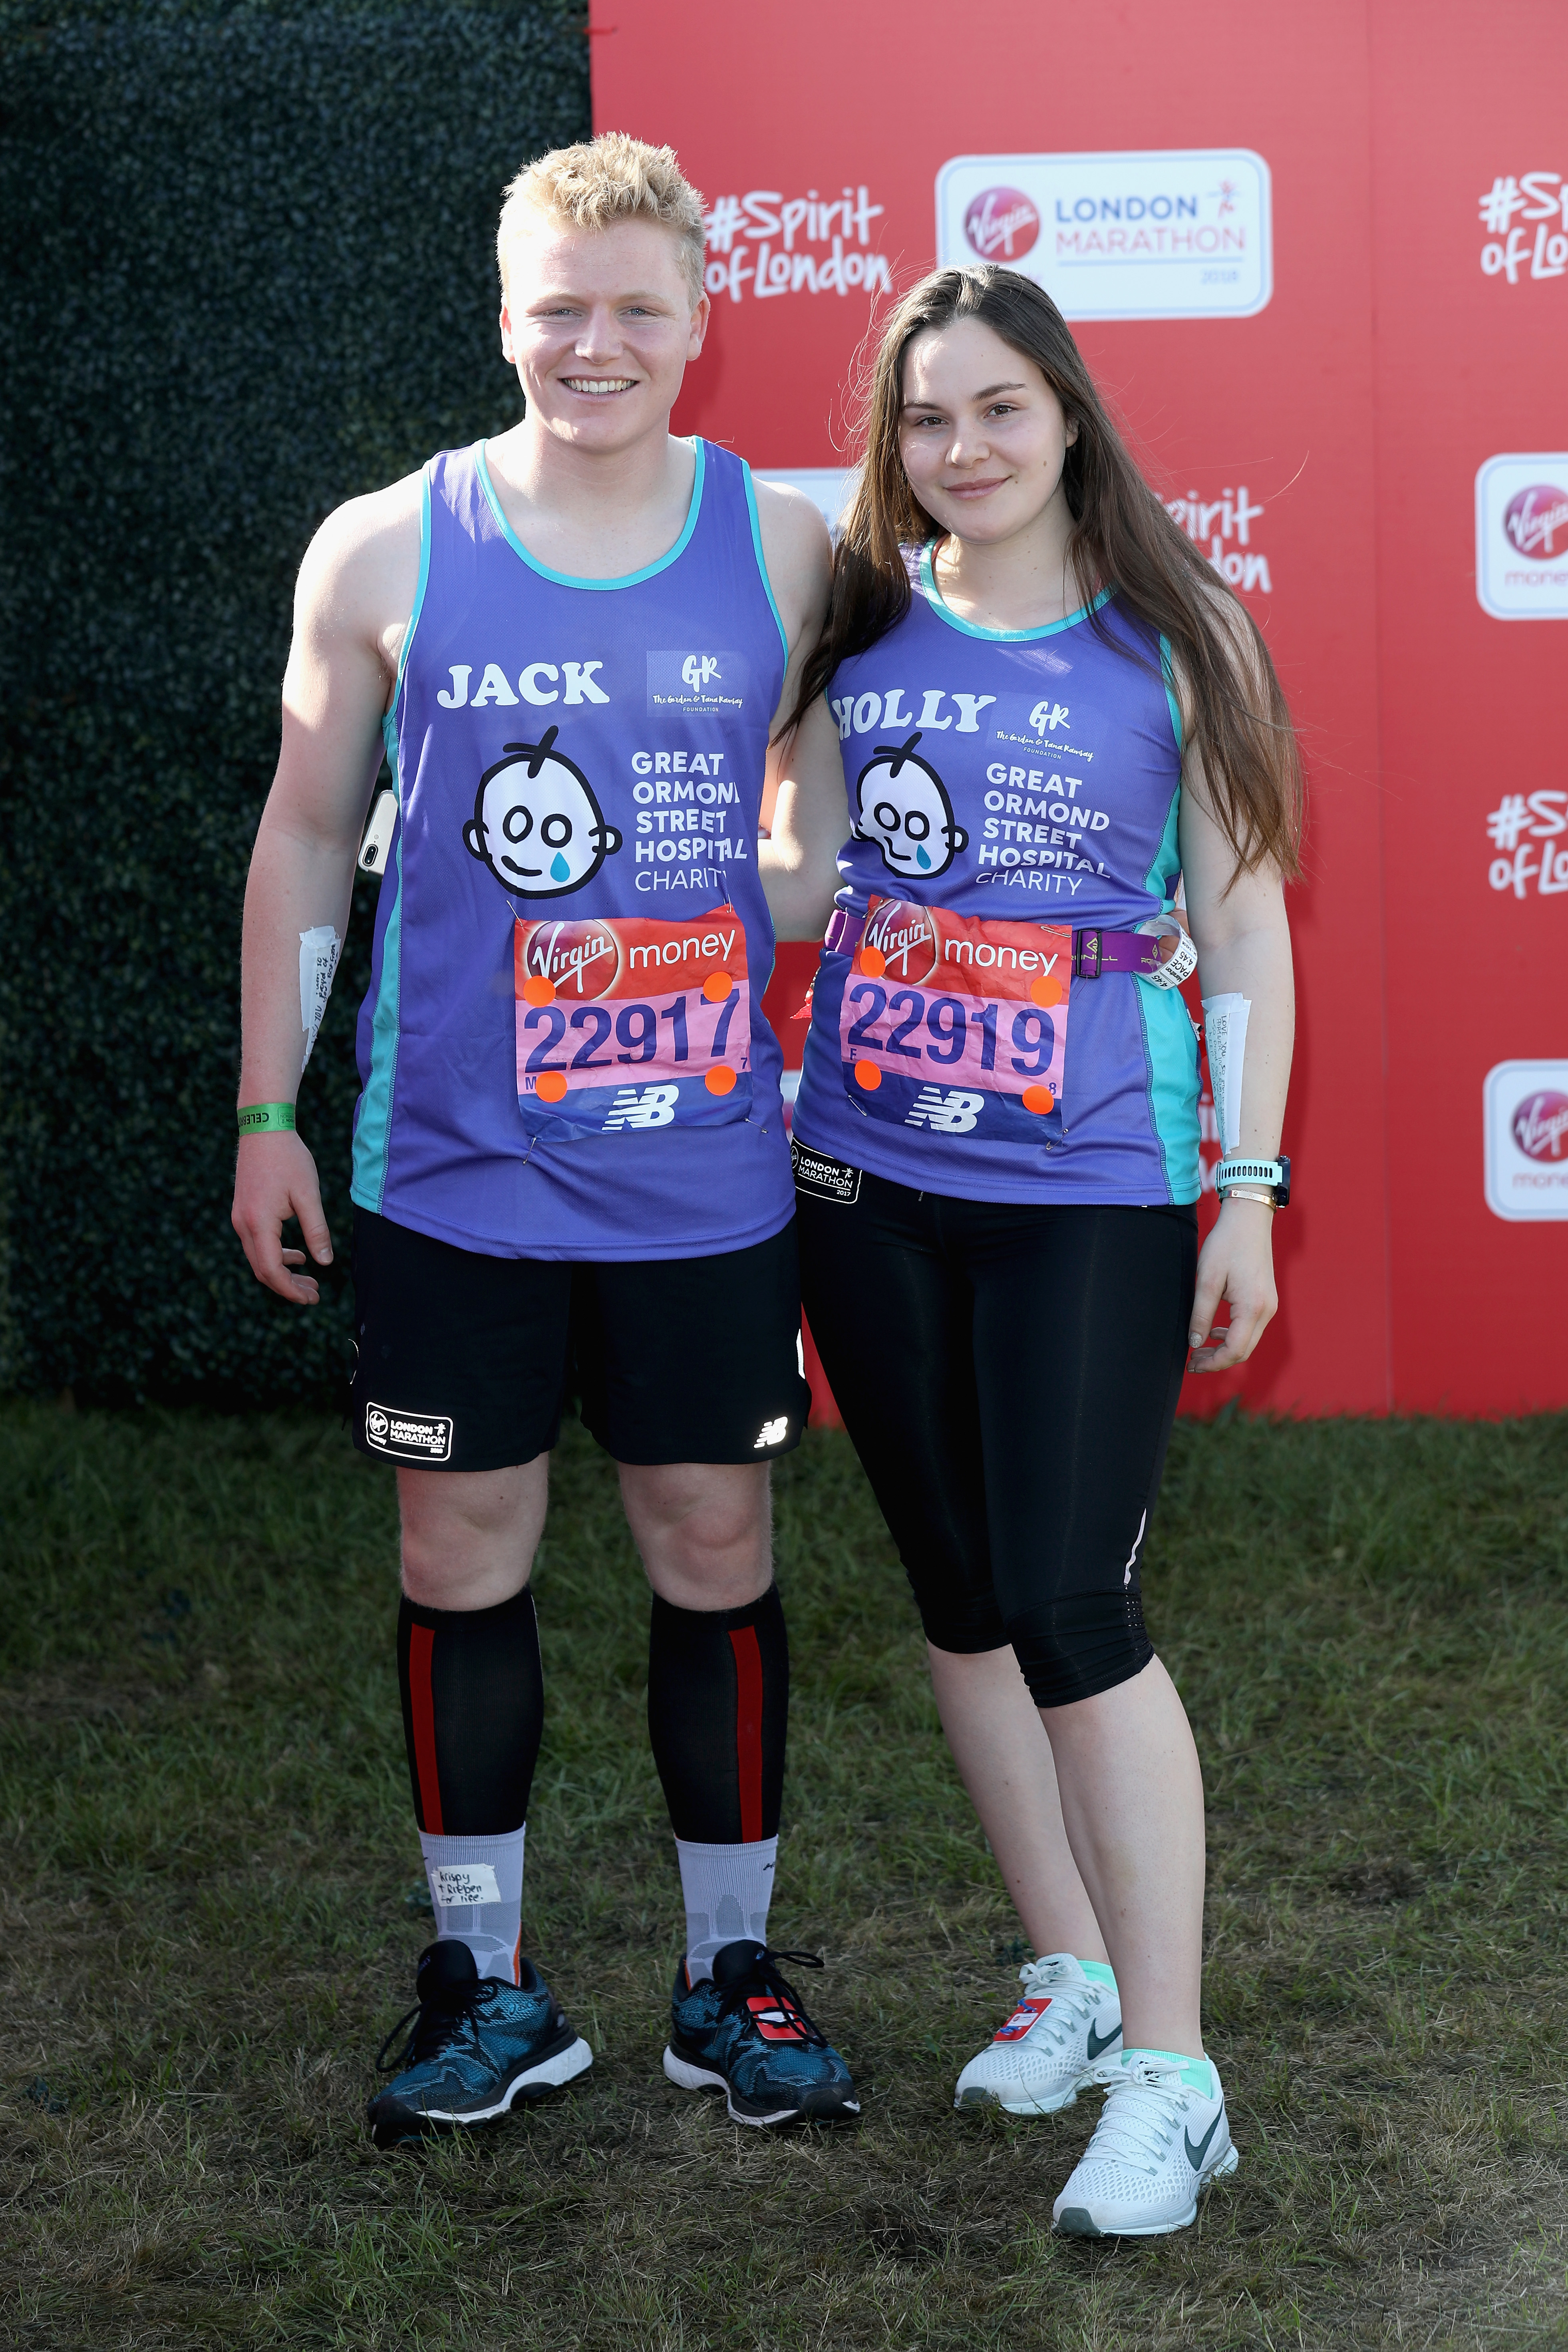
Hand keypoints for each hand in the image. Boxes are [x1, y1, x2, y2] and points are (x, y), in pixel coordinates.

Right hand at [231, 1129, 332, 1304]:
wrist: (263, 1129)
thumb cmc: (288, 1159)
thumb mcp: (309, 1195)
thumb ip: (316, 1230)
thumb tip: (325, 1263)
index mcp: (258, 1223)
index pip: (271, 1270)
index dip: (290, 1290)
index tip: (312, 1298)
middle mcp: (243, 1224)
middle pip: (262, 1269)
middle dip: (288, 1286)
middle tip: (314, 1294)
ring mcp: (240, 1218)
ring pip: (258, 1258)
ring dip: (283, 1272)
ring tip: (310, 1280)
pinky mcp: (243, 1212)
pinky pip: (257, 1243)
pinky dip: (276, 1255)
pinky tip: (297, 1255)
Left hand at [1187, 1195, 1277, 1372]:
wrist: (1248, 1219)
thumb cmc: (1226, 1245)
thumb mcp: (1207, 1280)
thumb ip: (1201, 1315)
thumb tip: (1194, 1343)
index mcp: (1252, 1307)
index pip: (1234, 1350)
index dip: (1212, 1363)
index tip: (1191, 1364)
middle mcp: (1266, 1310)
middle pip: (1244, 1351)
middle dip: (1217, 1360)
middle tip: (1192, 1361)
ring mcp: (1269, 1305)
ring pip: (1248, 1341)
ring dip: (1225, 1349)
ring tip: (1198, 1347)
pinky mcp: (1266, 1299)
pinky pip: (1251, 1327)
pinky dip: (1233, 1335)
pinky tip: (1215, 1331)